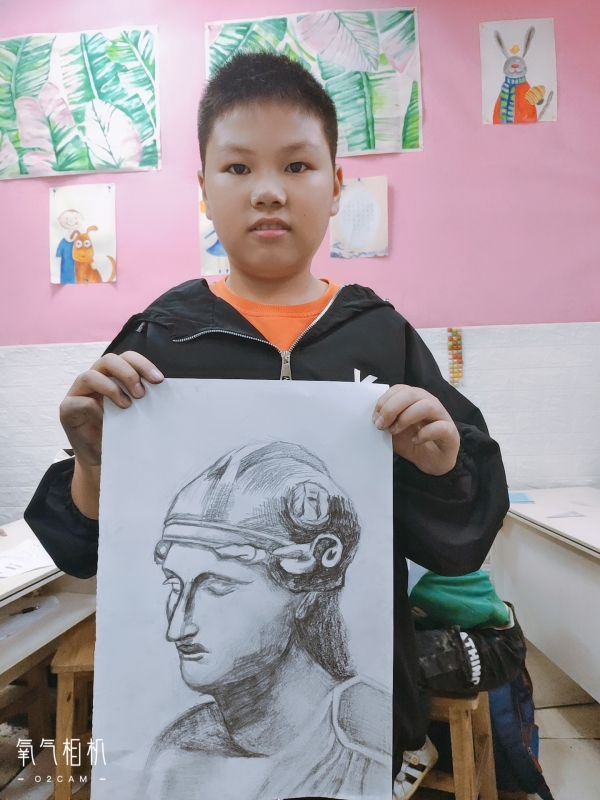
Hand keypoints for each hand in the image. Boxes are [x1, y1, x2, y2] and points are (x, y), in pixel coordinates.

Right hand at [60, 352, 163, 466]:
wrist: (100, 456)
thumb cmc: (119, 431)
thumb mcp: (134, 411)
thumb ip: (142, 398)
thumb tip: (164, 390)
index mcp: (112, 375)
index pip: (126, 358)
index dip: (142, 364)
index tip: (158, 380)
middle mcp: (94, 378)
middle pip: (108, 360)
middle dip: (128, 373)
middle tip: (141, 394)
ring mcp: (78, 392)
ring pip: (90, 376)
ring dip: (112, 388)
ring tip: (126, 405)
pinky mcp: (67, 408)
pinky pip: (81, 402)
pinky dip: (97, 410)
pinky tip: (106, 422)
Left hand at [373, 385, 459, 475]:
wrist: (432, 461)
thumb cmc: (413, 442)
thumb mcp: (394, 431)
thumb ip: (385, 422)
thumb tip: (374, 418)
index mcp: (415, 399)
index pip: (400, 389)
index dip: (385, 401)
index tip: (375, 417)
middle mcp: (429, 403)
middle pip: (411, 394)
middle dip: (391, 408)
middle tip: (381, 425)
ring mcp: (442, 416)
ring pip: (427, 406)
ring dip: (406, 418)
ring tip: (395, 431)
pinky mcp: (451, 432)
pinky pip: (440, 427)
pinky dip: (425, 434)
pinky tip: (415, 440)